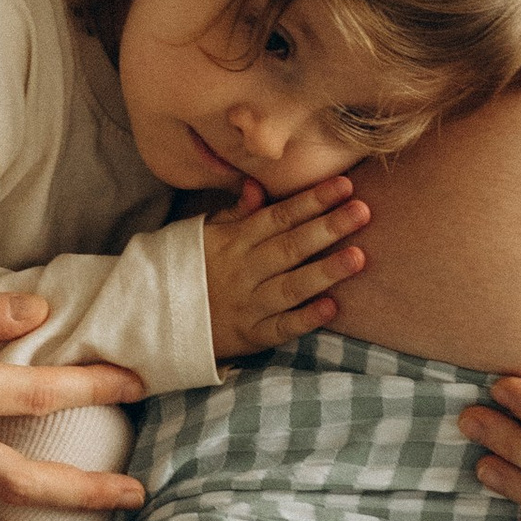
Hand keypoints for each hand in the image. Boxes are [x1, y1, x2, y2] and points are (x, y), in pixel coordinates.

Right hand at [201, 177, 368, 354]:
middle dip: (328, 227)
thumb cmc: (192, 269)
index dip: (312, 200)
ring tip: (359, 257)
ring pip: (291, 286)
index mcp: (234, 240)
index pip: (279, 216)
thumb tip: (258, 185)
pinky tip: (331, 308)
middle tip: (363, 211)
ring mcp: (249, 304)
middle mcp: (244, 270)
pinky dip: (305, 318)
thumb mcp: (205, 234)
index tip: (344, 186)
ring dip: (325, 271)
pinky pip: (281, 327)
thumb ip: (237, 212)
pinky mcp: (252, 335)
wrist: (158, 317)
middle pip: (291, 246)